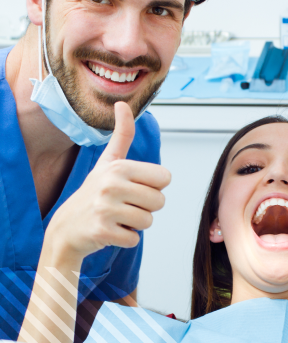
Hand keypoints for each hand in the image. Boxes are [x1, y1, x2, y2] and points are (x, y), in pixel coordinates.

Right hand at [47, 102, 170, 259]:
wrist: (66, 228)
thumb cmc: (95, 193)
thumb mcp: (108, 162)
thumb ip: (122, 135)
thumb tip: (123, 103)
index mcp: (119, 166)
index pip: (165, 178)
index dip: (153, 186)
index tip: (133, 187)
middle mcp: (111, 184)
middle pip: (159, 201)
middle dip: (146, 207)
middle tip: (123, 205)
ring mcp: (105, 208)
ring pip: (148, 221)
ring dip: (136, 224)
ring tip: (116, 217)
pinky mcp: (101, 231)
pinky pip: (134, 239)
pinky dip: (125, 239)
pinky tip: (109, 230)